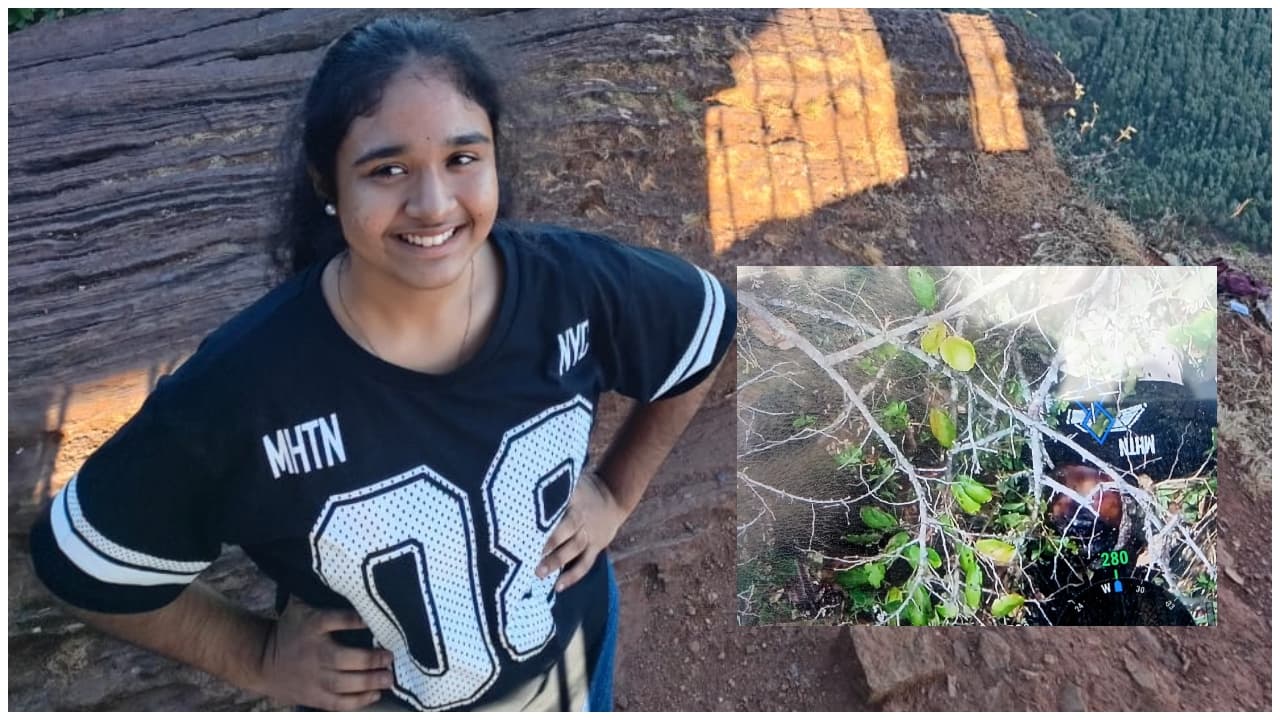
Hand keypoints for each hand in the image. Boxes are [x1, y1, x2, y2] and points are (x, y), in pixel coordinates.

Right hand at [256, 596, 394, 710]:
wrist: (261, 662)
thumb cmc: (290, 629)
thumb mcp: (299, 607)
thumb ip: (318, 594)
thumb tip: (342, 577)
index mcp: (312, 626)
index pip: (335, 620)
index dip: (355, 620)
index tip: (374, 620)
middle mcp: (313, 653)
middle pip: (343, 659)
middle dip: (370, 659)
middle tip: (390, 656)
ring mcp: (313, 678)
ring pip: (343, 684)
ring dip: (370, 681)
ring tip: (388, 677)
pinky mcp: (314, 696)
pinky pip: (338, 702)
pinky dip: (359, 701)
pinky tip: (376, 694)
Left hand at [538, 472, 627, 591]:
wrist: (614, 495)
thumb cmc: (582, 490)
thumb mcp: (571, 483)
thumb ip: (553, 492)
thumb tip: (522, 493)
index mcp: (574, 500)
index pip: (558, 510)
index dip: (545, 521)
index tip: (527, 531)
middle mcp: (582, 518)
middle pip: (567, 531)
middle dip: (549, 544)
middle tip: (529, 555)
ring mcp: (590, 534)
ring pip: (575, 549)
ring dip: (557, 561)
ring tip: (539, 574)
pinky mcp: (596, 547)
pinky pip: (585, 563)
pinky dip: (573, 576)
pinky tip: (558, 586)